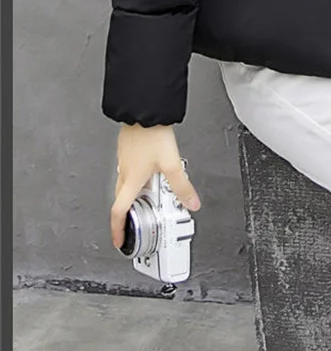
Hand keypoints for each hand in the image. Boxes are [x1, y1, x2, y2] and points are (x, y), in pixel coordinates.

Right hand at [110, 123, 200, 249]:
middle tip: (139, 220)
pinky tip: (152, 170)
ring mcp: (125, 160)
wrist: (144, 111)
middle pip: (122, 200)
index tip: (119, 239)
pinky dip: (138, 177)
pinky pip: (129, 169)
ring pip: (125, 184)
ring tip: (153, 195)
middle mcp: (125, 171)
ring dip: (135, 194)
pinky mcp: (127, 149)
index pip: (119, 212)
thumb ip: (182, 186)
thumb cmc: (152, 134)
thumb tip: (191, 203)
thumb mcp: (171, 164)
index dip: (118, 229)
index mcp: (132, 180)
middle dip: (128, 214)